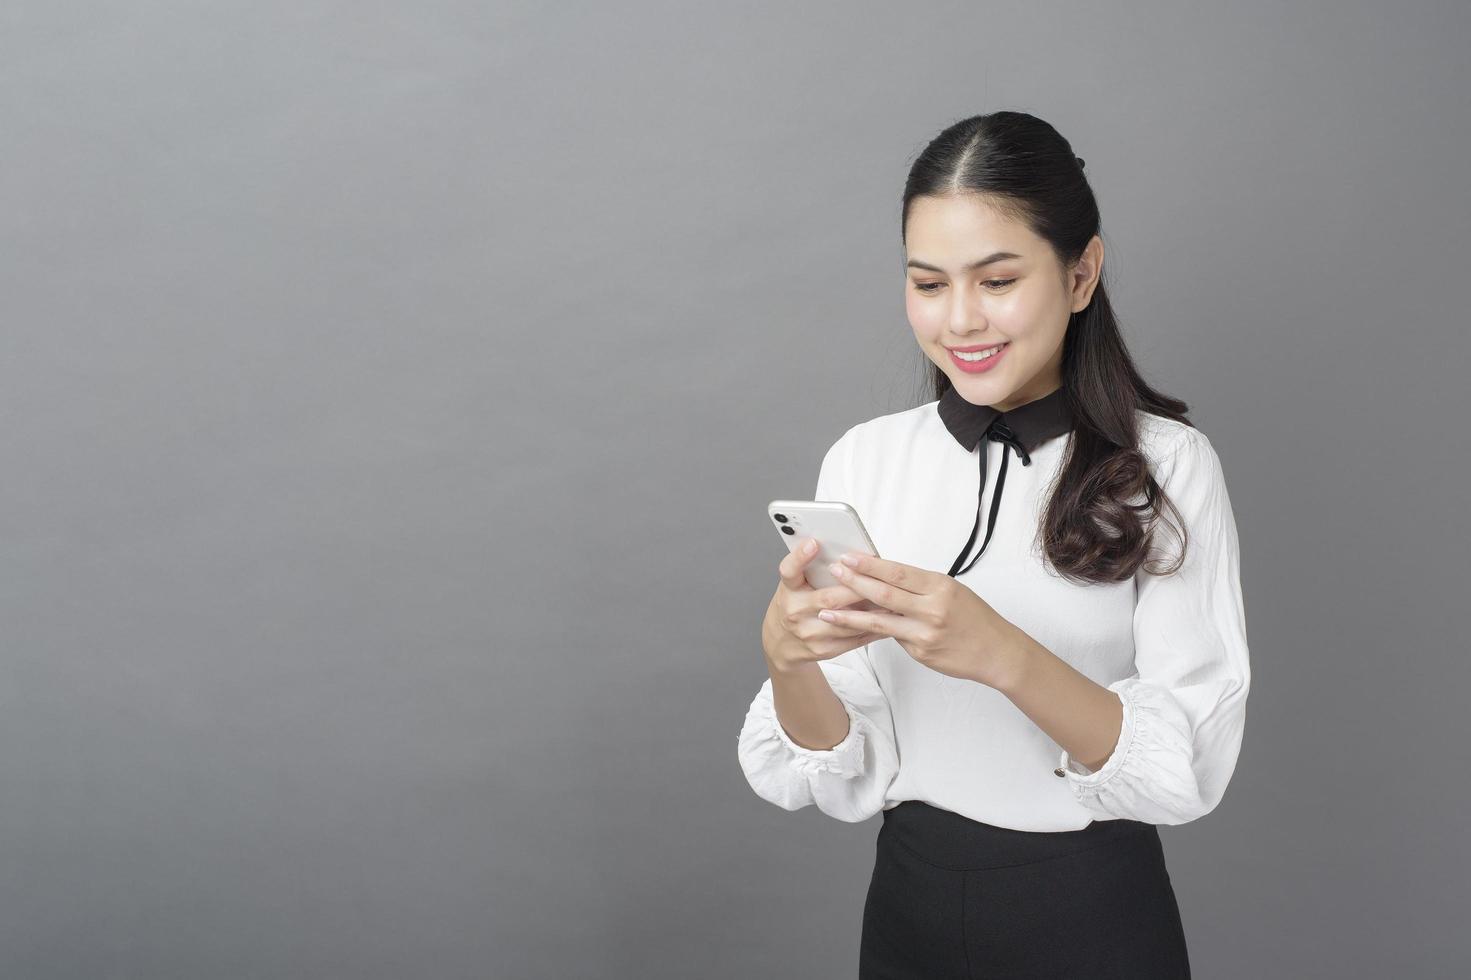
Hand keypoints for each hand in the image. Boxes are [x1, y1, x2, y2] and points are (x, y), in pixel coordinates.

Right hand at [762, 537, 885, 671]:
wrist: (782, 643)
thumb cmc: (795, 605)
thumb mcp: (796, 585)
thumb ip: (813, 569)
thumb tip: (846, 552)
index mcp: (789, 590)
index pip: (789, 570)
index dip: (800, 557)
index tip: (814, 543)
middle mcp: (795, 611)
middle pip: (828, 598)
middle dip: (857, 587)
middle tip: (880, 576)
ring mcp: (809, 633)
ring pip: (847, 621)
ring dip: (872, 610)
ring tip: (893, 598)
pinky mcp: (824, 649)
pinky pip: (854, 638)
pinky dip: (874, 627)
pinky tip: (889, 618)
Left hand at [814, 551, 1024, 689]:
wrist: (997, 651)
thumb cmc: (975, 618)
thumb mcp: (951, 591)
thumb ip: (919, 586)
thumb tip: (885, 577)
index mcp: (940, 586)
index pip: (898, 572)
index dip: (870, 564)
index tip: (849, 556)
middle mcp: (932, 608)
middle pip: (884, 593)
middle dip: (855, 582)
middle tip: (834, 572)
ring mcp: (925, 632)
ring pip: (879, 621)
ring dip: (850, 615)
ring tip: (827, 610)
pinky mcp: (920, 652)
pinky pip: (892, 638)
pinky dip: (871, 631)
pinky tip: (852, 627)